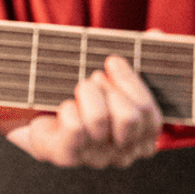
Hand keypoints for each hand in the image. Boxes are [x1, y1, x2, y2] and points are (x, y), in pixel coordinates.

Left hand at [5, 55, 161, 167]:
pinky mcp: (68, 156)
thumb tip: (158, 35)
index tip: (112, 60)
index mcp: (142, 137)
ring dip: (86, 93)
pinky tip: (62, 107)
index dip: (132, 83)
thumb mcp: (113, 74)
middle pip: (130, 118)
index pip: (151, 115)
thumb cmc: (83, 93)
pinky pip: (75, 127)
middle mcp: (123, 153)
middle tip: (93, 78)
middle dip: (109, 88)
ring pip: (100, 119)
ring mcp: (96, 158)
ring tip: (79, 89)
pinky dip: (66, 108)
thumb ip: (140, 57)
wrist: (36, 111)